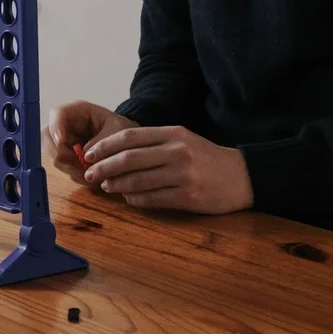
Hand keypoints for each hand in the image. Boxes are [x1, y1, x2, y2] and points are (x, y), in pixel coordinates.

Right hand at [44, 100, 136, 185]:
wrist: (129, 143)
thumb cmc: (123, 131)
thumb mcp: (117, 132)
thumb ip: (101, 142)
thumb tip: (84, 156)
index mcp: (77, 111)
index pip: (57, 114)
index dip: (55, 128)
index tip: (62, 143)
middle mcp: (66, 126)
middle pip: (47, 138)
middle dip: (62, 155)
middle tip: (80, 165)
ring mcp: (64, 142)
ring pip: (54, 156)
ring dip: (71, 168)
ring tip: (93, 173)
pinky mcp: (67, 157)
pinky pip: (64, 168)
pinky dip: (77, 175)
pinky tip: (92, 175)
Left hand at [81, 125, 253, 213]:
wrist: (243, 176)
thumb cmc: (206, 158)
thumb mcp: (182, 140)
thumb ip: (152, 143)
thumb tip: (114, 154)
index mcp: (173, 134)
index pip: (129, 137)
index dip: (104, 146)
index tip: (89, 154)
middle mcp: (177, 152)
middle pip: (129, 159)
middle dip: (103, 167)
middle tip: (89, 174)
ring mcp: (183, 175)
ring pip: (137, 181)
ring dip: (116, 185)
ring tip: (106, 186)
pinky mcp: (188, 197)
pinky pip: (152, 199)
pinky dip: (135, 199)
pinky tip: (128, 198)